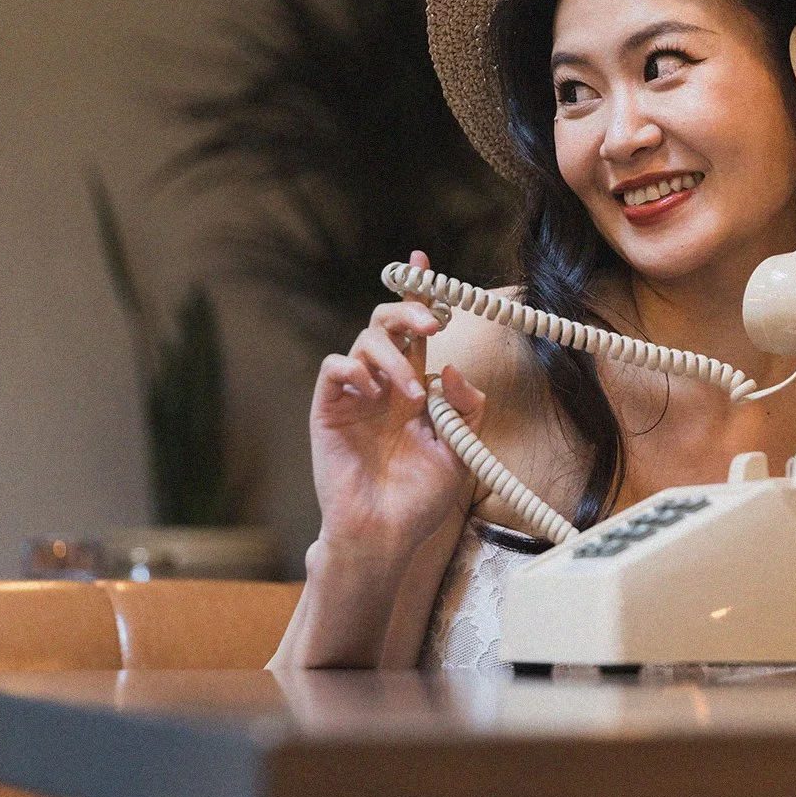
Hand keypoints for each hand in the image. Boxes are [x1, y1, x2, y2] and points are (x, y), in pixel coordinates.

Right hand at [310, 249, 484, 549]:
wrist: (385, 534)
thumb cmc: (420, 498)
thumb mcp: (461, 450)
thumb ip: (466, 406)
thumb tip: (455, 367)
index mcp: (414, 387)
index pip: (417, 330)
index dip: (420, 294)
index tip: (425, 262)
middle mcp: (384, 383)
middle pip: (388, 322)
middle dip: (409, 310)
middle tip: (431, 325)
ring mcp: (355, 394)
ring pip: (365, 341)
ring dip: (392, 357)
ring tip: (410, 395)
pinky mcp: (329, 408)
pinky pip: (334, 368)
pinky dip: (354, 369)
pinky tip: (372, 391)